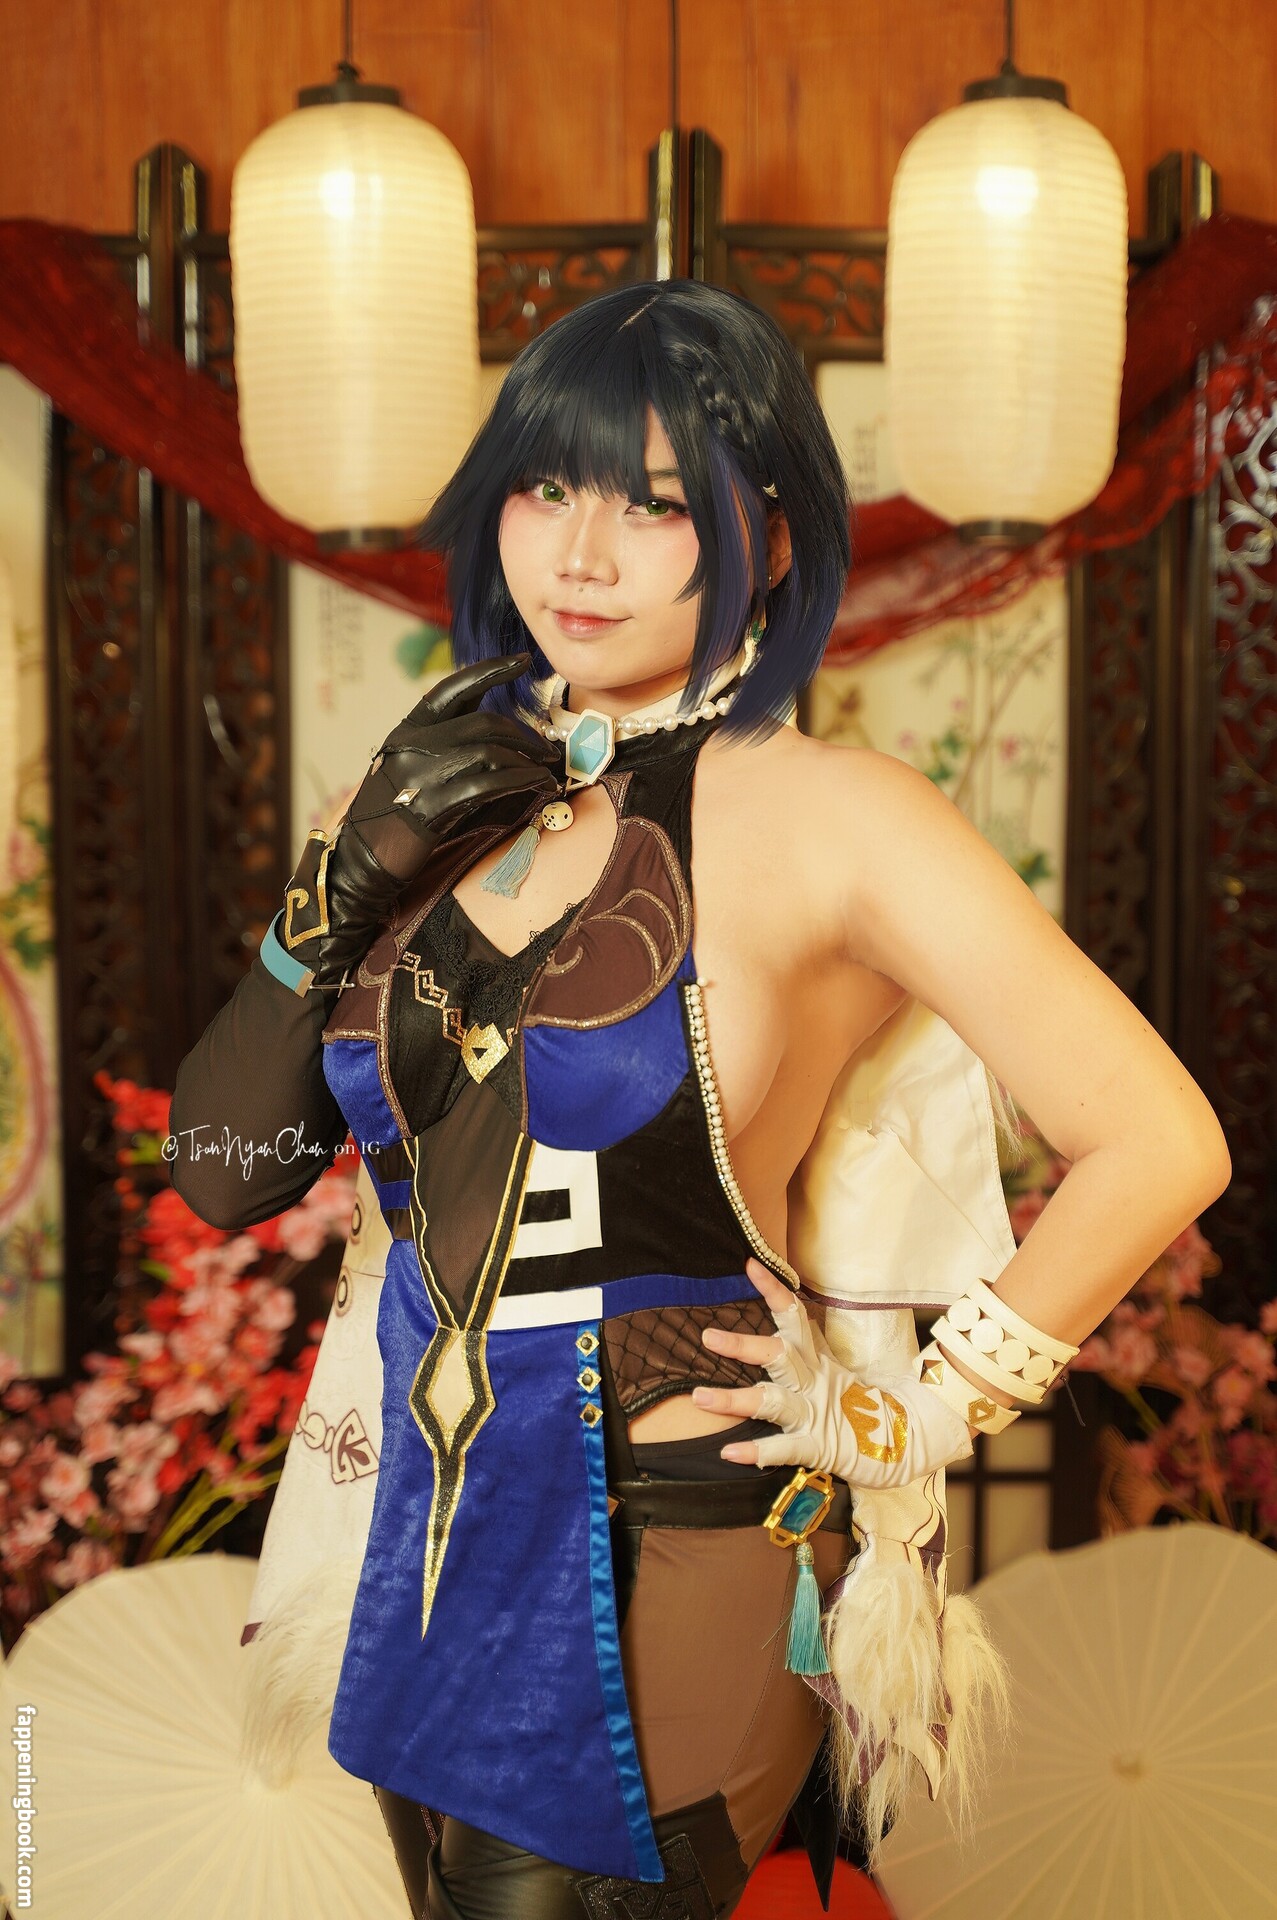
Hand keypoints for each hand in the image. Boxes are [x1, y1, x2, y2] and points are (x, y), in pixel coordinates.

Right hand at [279, 653, 560, 990]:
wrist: (359, 862)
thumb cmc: (391, 818)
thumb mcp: (410, 769)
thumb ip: (443, 745)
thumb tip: (492, 728)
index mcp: (406, 729)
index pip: (451, 688)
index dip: (489, 670)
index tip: (522, 661)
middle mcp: (410, 744)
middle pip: (482, 723)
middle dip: (524, 734)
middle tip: (548, 750)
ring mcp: (418, 774)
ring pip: (488, 752)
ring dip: (527, 762)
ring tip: (547, 773)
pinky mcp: (430, 807)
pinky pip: (485, 785)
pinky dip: (519, 783)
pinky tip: (537, 787)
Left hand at [691, 1258, 974, 1490]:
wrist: (907, 1441)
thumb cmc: (862, 1405)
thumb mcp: (834, 1369)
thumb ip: (810, 1347)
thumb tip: (790, 1313)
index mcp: (818, 1357)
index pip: (794, 1315)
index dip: (772, 1290)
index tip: (750, 1264)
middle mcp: (813, 1380)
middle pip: (778, 1355)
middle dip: (742, 1346)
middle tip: (707, 1336)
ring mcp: (814, 1413)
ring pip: (771, 1402)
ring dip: (734, 1399)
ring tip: (699, 1396)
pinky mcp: (818, 1446)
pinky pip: (783, 1448)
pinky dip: (756, 1451)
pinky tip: (728, 1452)